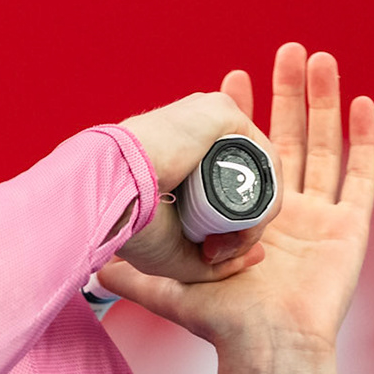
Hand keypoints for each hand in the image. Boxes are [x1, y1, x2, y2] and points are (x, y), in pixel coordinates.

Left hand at [99, 44, 373, 360]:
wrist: (265, 346)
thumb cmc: (223, 323)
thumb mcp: (171, 288)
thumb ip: (136, 276)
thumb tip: (95, 268)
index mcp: (247, 215)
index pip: (244, 152)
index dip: (241, 114)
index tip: (231, 78)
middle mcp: (286, 210)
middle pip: (290, 136)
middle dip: (286, 92)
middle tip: (284, 50)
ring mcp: (320, 218)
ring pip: (325, 144)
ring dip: (323, 101)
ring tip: (319, 58)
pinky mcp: (349, 229)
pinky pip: (361, 176)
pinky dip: (363, 139)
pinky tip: (361, 102)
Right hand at [115, 91, 275, 283]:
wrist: (108, 195)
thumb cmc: (129, 224)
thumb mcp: (174, 252)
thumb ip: (214, 261)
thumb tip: (257, 257)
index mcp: (177, 157)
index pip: (221, 188)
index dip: (227, 225)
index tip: (209, 253)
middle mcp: (194, 135)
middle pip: (242, 180)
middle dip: (243, 223)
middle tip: (218, 250)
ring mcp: (208, 120)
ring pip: (255, 171)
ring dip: (256, 214)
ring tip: (231, 241)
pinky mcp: (221, 112)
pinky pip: (263, 156)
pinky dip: (265, 192)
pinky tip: (247, 218)